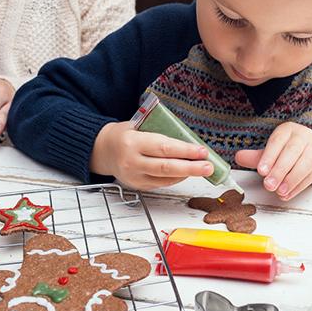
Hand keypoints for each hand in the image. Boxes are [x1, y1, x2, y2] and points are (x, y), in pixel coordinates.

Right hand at [90, 121, 213, 190]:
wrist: (103, 150)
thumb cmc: (124, 135)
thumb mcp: (138, 125)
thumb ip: (159, 130)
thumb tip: (188, 138)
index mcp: (132, 142)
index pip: (163, 148)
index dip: (185, 151)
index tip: (202, 151)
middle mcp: (132, 162)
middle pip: (166, 168)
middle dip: (190, 168)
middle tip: (208, 167)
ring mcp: (134, 176)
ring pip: (165, 179)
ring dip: (186, 174)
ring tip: (202, 169)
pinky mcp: (138, 186)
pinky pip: (161, 184)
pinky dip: (176, 179)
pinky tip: (186, 173)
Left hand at [236, 122, 311, 200]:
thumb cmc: (289, 150)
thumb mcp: (271, 150)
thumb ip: (256, 156)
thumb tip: (239, 157)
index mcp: (287, 130)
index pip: (278, 141)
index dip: (269, 156)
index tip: (261, 171)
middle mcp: (303, 136)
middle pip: (292, 152)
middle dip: (279, 170)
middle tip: (269, 185)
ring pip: (305, 164)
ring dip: (291, 180)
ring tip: (278, 191)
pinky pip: (311, 175)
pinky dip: (298, 187)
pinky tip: (287, 194)